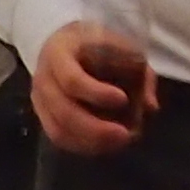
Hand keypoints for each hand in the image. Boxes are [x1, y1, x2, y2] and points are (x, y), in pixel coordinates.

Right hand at [34, 23, 155, 155]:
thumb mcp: (119, 45)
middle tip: (126, 136)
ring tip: (119, 142)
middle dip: (96, 128)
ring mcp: (39, 100)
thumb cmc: (96, 43)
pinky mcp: (43, 116)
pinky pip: (59, 138)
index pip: (71, 80)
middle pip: (63, 112)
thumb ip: (139, 72)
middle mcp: (43, 78)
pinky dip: (83, 146)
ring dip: (91, 142)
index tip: (123, 99)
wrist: (66, 44)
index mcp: (58, 52)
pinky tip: (105, 145)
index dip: (97, 94)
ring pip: (59, 131)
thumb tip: (150, 107)